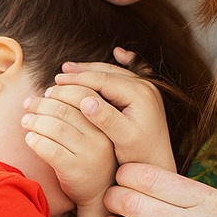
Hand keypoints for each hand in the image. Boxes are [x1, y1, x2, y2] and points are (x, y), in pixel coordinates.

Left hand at [22, 90, 116, 208]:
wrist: (99, 196)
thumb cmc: (91, 158)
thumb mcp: (94, 134)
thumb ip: (79, 114)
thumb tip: (48, 92)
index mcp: (106, 123)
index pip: (82, 96)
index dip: (61, 91)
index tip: (46, 92)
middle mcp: (100, 137)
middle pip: (65, 110)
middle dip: (42, 104)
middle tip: (28, 104)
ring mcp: (88, 154)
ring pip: (56, 128)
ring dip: (35, 121)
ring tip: (25, 120)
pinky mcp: (75, 170)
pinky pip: (50, 150)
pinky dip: (36, 141)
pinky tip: (29, 138)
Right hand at [54, 52, 174, 171]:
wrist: (159, 162)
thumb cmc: (140, 156)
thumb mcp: (124, 139)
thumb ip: (107, 119)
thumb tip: (86, 101)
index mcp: (140, 94)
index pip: (104, 80)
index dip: (78, 79)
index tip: (57, 81)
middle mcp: (146, 86)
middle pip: (109, 72)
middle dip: (82, 72)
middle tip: (59, 74)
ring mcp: (147, 88)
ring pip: (115, 73)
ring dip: (92, 71)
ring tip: (69, 70)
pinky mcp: (145, 94)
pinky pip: (126, 76)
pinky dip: (115, 68)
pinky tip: (117, 54)